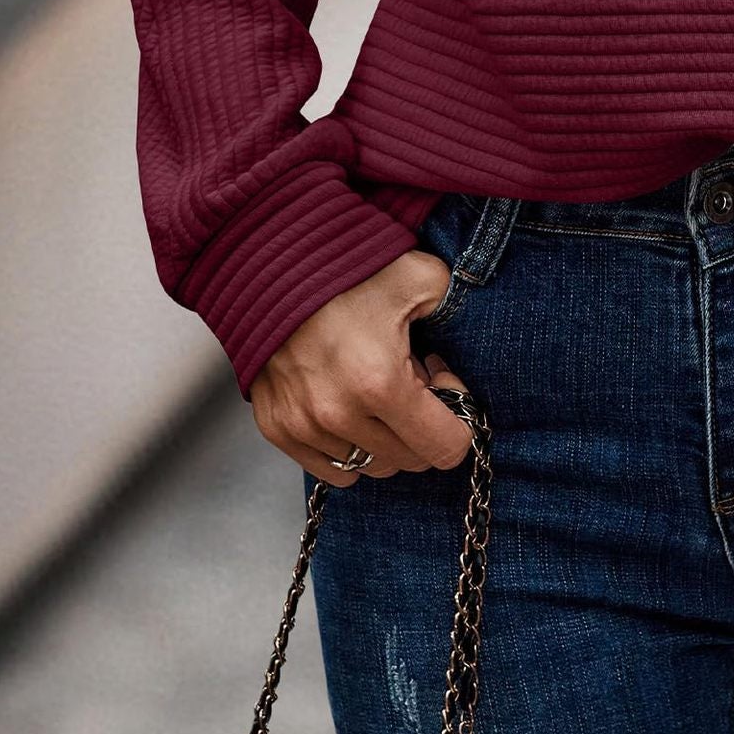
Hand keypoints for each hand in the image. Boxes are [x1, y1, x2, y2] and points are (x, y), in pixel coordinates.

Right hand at [251, 249, 475, 484]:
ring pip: (372, 466)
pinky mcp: (277, 428)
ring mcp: (304, 426)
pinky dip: (351, 447)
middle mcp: (339, 415)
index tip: (442, 379)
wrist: (273, 264)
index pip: (445, 448)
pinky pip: (331, 468)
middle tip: (414, 378)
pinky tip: (352, 404)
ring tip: (379, 387)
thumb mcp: (423, 277)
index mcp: (381, 383)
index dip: (456, 416)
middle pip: (410, 460)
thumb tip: (460, 351)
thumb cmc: (350, 269)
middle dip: (423, 424)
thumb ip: (456, 310)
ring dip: (387, 435)